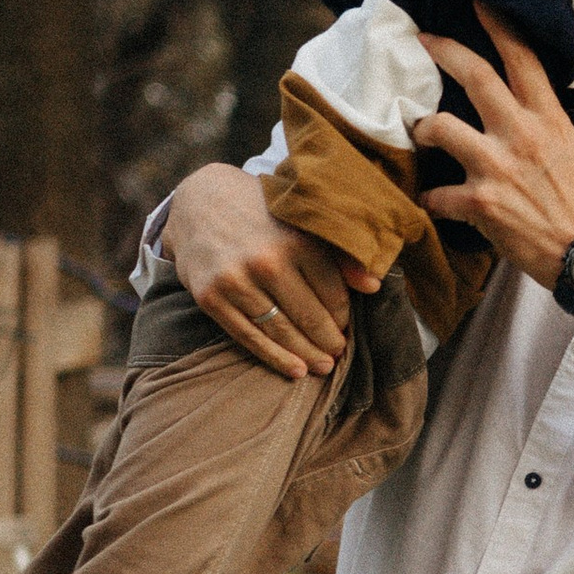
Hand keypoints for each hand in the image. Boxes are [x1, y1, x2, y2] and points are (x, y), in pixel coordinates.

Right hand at [163, 163, 381, 380]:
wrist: (200, 203)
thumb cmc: (262, 215)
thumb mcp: (302, 222)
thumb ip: (339, 254)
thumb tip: (373, 287)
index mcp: (296, 240)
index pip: (333, 293)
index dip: (343, 317)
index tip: (346, 327)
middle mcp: (267, 261)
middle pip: (309, 316)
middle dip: (328, 341)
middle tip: (338, 355)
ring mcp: (236, 281)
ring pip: (281, 331)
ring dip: (306, 354)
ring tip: (322, 367)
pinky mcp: (211, 298)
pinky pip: (248, 337)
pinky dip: (274, 357)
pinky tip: (295, 370)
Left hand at [416, 8, 573, 292]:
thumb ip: (546, 123)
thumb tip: (526, 105)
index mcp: (549, 119)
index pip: (523, 58)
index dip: (498, 25)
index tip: (478, 2)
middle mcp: (523, 134)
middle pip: (475, 75)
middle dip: (443, 49)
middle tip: (423, 38)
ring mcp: (498, 167)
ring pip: (440, 126)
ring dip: (423, 128)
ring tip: (420, 133)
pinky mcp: (481, 203)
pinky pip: (437, 193)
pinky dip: (431, 198)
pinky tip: (431, 201)